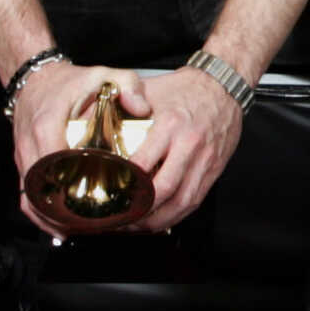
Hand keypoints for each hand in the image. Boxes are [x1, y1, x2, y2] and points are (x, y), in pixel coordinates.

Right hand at [12, 57, 148, 236]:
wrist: (36, 82)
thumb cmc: (71, 82)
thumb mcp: (104, 75)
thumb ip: (127, 86)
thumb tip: (143, 107)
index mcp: (48, 124)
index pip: (58, 160)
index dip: (78, 181)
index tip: (101, 195)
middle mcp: (31, 146)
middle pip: (46, 187)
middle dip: (70, 207)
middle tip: (100, 220)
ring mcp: (24, 159)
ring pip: (33, 199)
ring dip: (56, 217)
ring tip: (85, 229)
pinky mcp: (23, 168)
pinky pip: (27, 199)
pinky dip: (43, 216)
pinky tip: (64, 228)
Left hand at [118, 65, 248, 230]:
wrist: (223, 85)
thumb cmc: (183, 89)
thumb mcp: (148, 91)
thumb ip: (120, 107)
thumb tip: (86, 122)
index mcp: (170, 125)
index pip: (142, 165)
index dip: (123, 186)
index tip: (104, 196)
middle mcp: (189, 145)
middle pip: (163, 190)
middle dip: (138, 211)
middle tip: (116, 219)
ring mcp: (204, 160)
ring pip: (181, 202)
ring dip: (156, 220)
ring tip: (134, 226)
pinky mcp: (214, 169)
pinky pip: (195, 200)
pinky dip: (175, 215)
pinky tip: (158, 219)